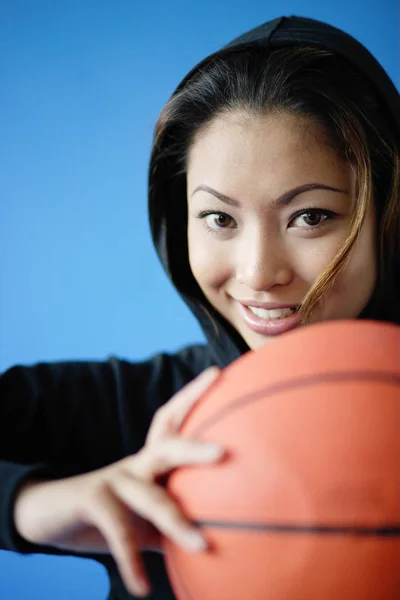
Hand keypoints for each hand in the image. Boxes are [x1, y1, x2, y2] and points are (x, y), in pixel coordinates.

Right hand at [14, 367, 222, 596]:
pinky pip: (118, 533)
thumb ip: (180, 523)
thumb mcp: (149, 515)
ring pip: (149, 496)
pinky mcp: (94, 502)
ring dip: (175, 522)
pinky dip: (131, 562)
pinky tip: (141, 587)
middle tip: (223, 453)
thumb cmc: (115, 511)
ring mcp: (114, 480)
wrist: (55, 514)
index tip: (217, 373)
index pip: (174, 419)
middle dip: (194, 447)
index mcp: (152, 460)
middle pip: (167, 444)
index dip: (194, 395)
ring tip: (201, 546)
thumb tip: (225, 546)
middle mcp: (137, 463)